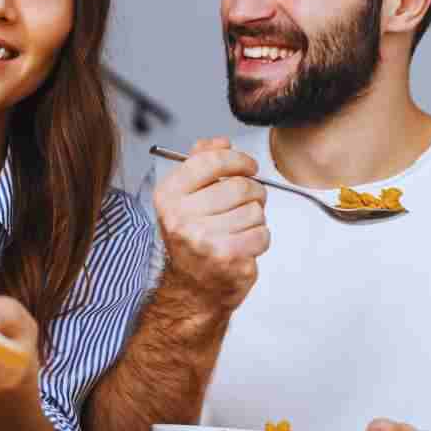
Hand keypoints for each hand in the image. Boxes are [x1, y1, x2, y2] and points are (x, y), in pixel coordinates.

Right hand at [152, 137, 268, 310]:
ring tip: (239, 230)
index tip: (248, 166)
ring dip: (255, 219)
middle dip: (253, 193)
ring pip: (254, 211)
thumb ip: (200, 164)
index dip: (237, 159)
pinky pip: (262, 234)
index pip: (210, 160)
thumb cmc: (192, 240)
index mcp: (169, 197)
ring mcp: (204, 240)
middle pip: (240, 186)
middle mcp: (181, 218)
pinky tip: (243, 246)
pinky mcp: (227, 259)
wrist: (191, 289)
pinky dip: (259, 239)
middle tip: (247, 203)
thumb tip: (220, 141)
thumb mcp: (185, 198)